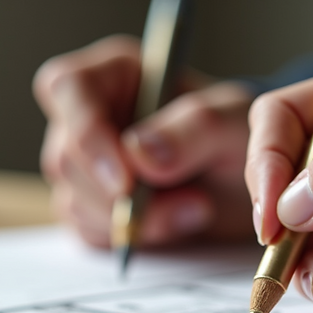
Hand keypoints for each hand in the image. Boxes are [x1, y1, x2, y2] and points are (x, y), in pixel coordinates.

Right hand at [33, 35, 253, 247]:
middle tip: (191, 202)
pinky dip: (133, 238)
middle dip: (121, 195)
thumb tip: (139, 154)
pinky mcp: (90, 206)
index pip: (68, 88)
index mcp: (114, 74)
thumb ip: (194, 128)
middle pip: (65, 157)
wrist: (247, 181)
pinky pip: (88, 232)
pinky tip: (176, 224)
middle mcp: (88, 116)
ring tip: (196, 209)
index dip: (87, 134)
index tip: (126, 180)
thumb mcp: (234, 121)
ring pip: (73, 201)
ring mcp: (84, 165)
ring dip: (135, 220)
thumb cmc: (237, 134)